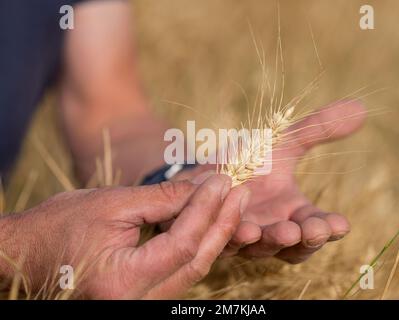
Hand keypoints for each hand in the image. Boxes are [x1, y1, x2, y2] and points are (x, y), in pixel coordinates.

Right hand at [0, 174, 249, 298]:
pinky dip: (196, 245)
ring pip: (192, 269)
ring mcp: (140, 304)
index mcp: (120, 281)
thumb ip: (162, 198)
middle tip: (239, 191)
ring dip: (214, 234)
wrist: (26, 253)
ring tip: (231, 202)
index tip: (223, 180)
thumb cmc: (59, 225)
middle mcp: (134, 302)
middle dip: (221, 223)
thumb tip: (205, 186)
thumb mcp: (112, 204)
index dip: (207, 210)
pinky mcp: (143, 297)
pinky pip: (179, 272)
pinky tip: (210, 221)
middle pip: (195, 262)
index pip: (182, 244)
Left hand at [221, 101, 365, 262]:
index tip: (342, 224)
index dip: (330, 228)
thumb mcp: (283, 143)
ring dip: (271, 241)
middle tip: (314, 230)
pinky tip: (239, 226)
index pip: (317, 226)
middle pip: (294, 246)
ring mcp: (245, 237)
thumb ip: (316, 130)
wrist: (209, 166)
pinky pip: (226, 242)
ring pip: (261, 248)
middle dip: (306, 240)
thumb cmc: (250, 159)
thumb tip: (360, 108)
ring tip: (280, 231)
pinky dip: (233, 235)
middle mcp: (272, 230)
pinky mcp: (217, 236)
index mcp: (293, 213)